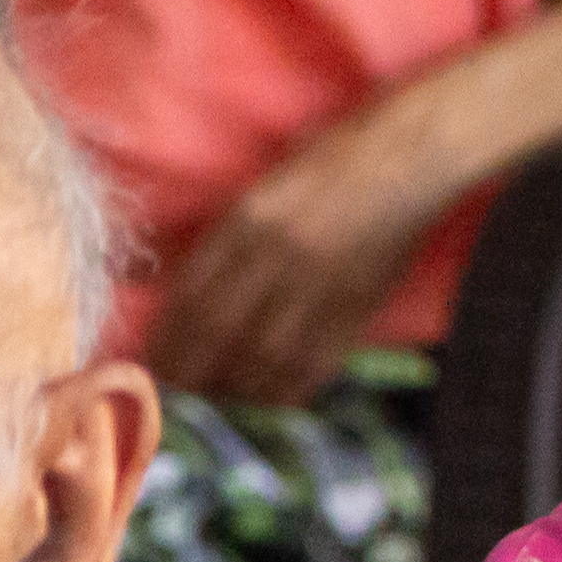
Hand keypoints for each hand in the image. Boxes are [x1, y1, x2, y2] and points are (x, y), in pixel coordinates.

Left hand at [148, 119, 462, 409]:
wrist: (412, 159)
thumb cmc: (335, 155)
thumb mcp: (264, 178)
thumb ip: (220, 227)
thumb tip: (160, 262)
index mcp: (251, 218)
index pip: (193, 292)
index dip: (167, 335)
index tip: (148, 359)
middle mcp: (280, 257)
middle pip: (219, 331)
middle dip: (188, 370)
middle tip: (166, 395)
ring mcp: (321, 288)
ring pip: (263, 356)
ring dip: (231, 389)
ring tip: (209, 405)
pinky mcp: (357, 308)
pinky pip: (314, 362)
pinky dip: (285, 389)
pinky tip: (265, 401)